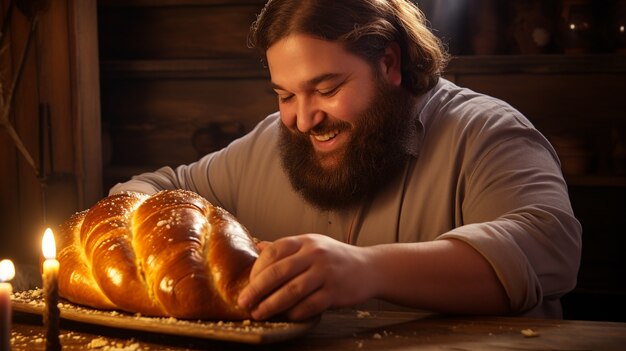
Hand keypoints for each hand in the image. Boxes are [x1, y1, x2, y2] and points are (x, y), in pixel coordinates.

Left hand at [237, 234, 373, 320]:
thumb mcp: (312, 244)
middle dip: (257, 289)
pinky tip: (287, 317)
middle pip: (278, 272)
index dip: (256, 268)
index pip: (273, 251)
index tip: (248, 283)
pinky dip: (295, 313)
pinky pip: (310, 305)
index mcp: (305, 241)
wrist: (369, 268)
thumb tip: (258, 247)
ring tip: (259, 313)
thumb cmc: (335, 258)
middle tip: (244, 302)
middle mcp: (314, 254)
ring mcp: (326, 273)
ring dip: (271, 305)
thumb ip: (286, 248)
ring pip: (292, 291)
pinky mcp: (335, 292)